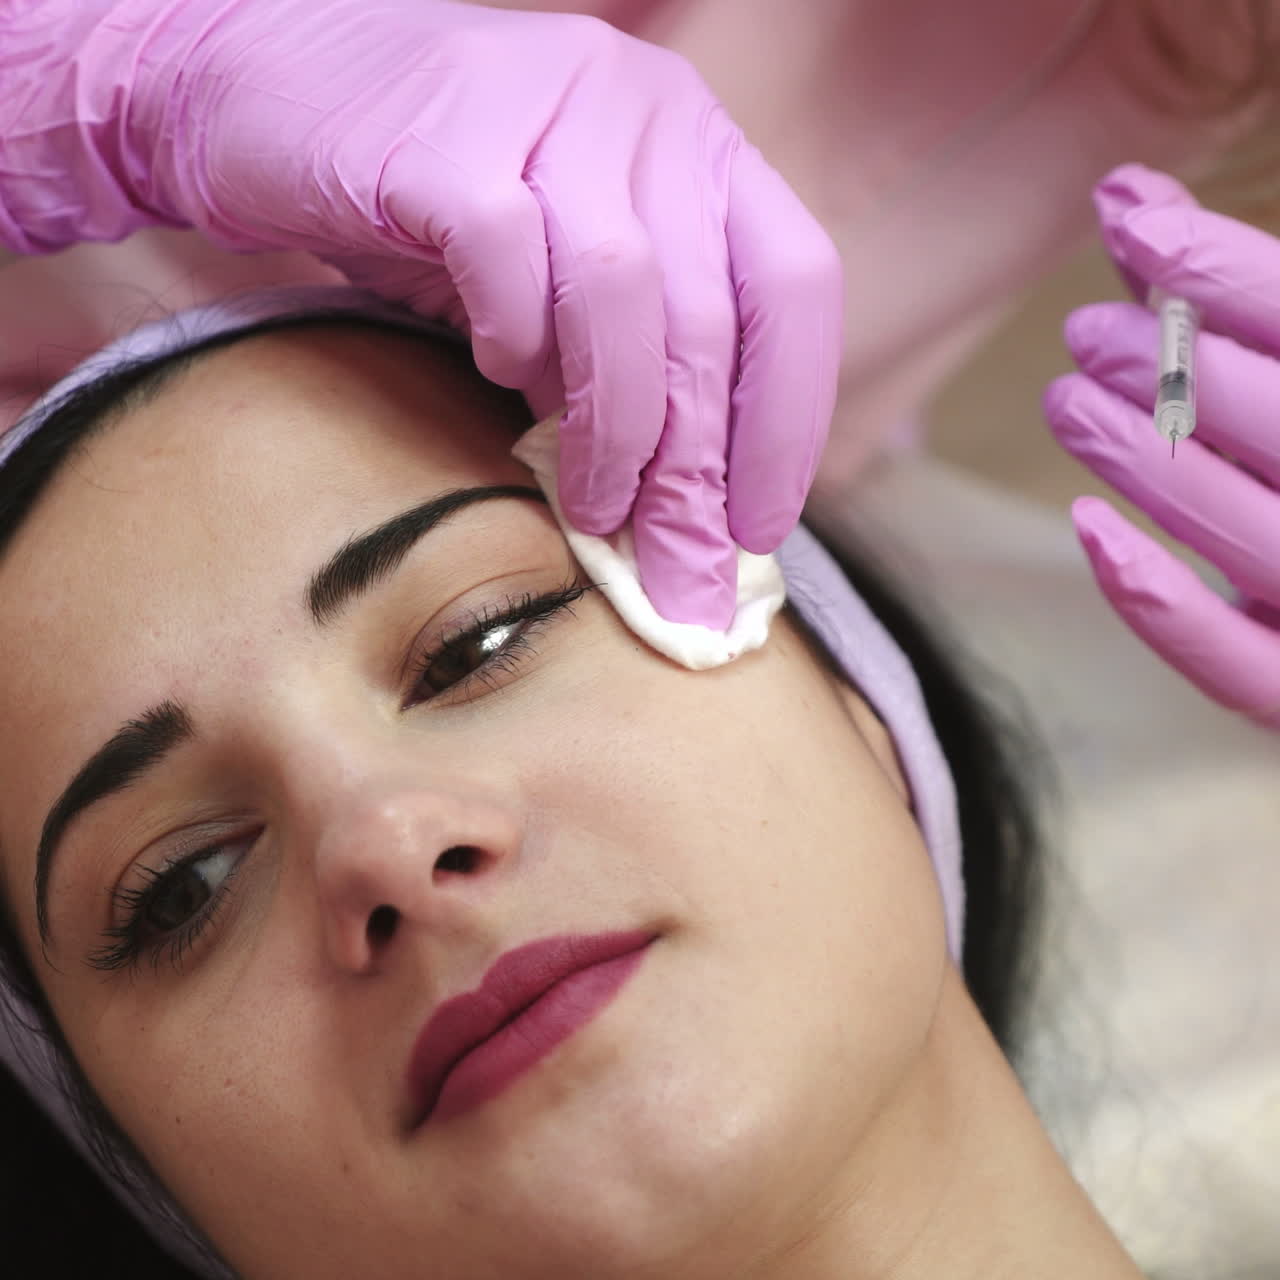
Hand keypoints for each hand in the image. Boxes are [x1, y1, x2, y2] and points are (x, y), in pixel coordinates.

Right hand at [1, 1, 841, 627]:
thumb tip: (686, 510)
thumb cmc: (432, 210)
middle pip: (708, 319)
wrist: (267, 93)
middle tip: (678, 578)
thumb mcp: (564, 284)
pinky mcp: (450, 133)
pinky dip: (512, 341)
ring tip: (593, 507)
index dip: (788, 423)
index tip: (758, 531)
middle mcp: (644, 107)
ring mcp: (550, 103)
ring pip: (622, 298)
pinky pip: (510, 263)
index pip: (794, 291)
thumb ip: (631, 363)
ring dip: (615, 431)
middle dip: (696, 477)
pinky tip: (495, 370)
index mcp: (696, 145)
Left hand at [1043, 163, 1279, 725]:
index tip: (1127, 219)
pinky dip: (1157, 604)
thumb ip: (1230, 297)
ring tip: (1065, 399)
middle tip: (1085, 336)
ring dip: (1144, 460)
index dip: (1222, 267)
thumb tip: (1124, 197)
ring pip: (1249, 531)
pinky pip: (1234, 666)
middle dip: (1173, 368)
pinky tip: (1086, 531)